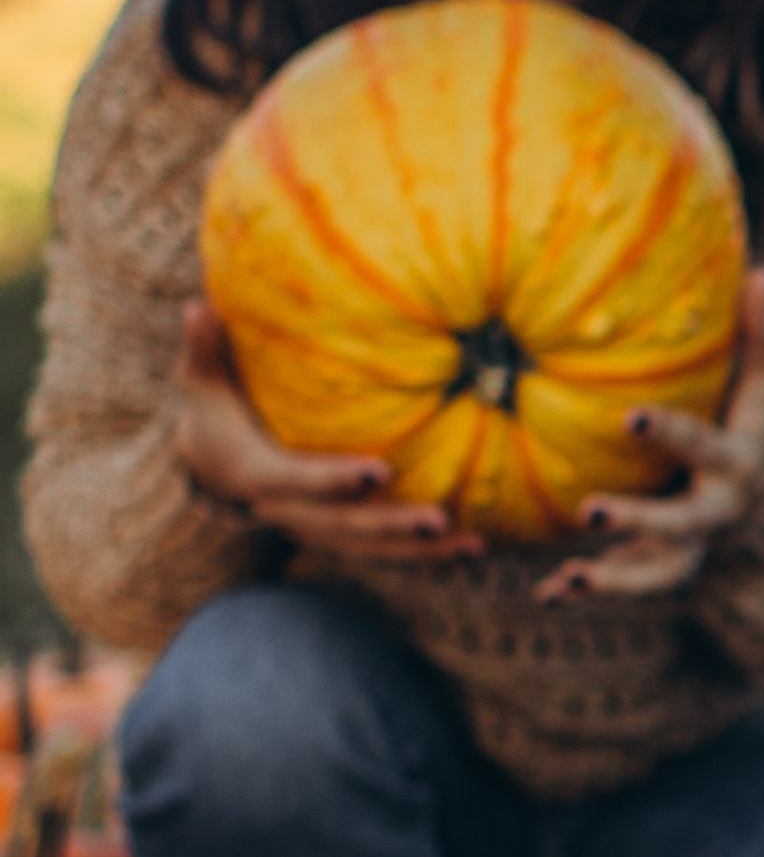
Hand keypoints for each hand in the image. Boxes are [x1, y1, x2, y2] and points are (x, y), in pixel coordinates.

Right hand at [173, 299, 483, 563]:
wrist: (207, 467)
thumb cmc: (212, 410)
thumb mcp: (201, 381)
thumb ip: (204, 348)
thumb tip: (198, 306)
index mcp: (257, 475)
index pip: (298, 481)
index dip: (335, 480)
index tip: (380, 471)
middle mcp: (287, 511)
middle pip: (343, 527)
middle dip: (391, 526)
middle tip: (440, 519)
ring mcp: (315, 527)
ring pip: (370, 547)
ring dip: (421, 549)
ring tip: (473, 544)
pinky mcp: (337, 533)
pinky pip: (382, 548)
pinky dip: (423, 551)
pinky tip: (471, 545)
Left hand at [535, 264, 763, 601]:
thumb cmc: (756, 419)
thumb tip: (762, 269)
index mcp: (735, 463)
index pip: (702, 447)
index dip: (668, 435)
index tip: (628, 420)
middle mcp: (715, 511)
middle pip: (680, 524)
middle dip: (638, 521)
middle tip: (589, 512)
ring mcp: (691, 545)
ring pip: (658, 572)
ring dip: (615, 579)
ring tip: (569, 579)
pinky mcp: (665, 562)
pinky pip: (628, 582)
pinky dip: (591, 589)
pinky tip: (550, 593)